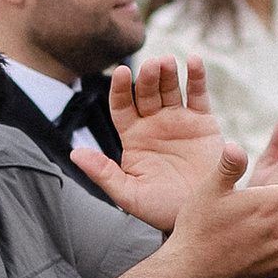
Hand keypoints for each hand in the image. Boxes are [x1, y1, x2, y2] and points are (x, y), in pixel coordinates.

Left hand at [71, 56, 239, 230]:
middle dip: (148, 78)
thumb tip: (75, 155)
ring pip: (170, 89)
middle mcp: (153, 124)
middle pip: (146, 93)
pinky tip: (193, 61)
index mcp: (133, 137)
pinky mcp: (203, 123)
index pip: (121, 106)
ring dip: (168, 73)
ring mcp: (178, 120)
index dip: (120, 89)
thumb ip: (103, 173)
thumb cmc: (161, 209)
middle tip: (152, 65)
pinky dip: (196, 77)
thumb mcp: (129, 195)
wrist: (201, 215)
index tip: (121, 72)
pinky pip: (198, 95)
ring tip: (167, 61)